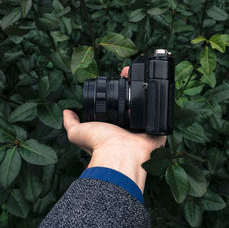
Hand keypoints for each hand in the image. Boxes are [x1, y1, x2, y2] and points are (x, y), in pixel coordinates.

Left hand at [63, 66, 165, 191]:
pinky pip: (161, 116)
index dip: (115, 93)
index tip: (116, 80)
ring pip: (146, 108)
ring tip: (140, 75)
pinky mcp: (156, 130)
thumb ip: (71, 123)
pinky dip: (160, 105)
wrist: (120, 153)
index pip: (114, 107)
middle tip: (128, 74)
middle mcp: (128, 129)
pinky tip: (155, 89)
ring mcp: (143, 129)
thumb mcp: (78, 133)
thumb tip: (67, 112)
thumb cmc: (100, 144)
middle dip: (131, 90)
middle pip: (131, 106)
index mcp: (112, 129)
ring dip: (145, 93)